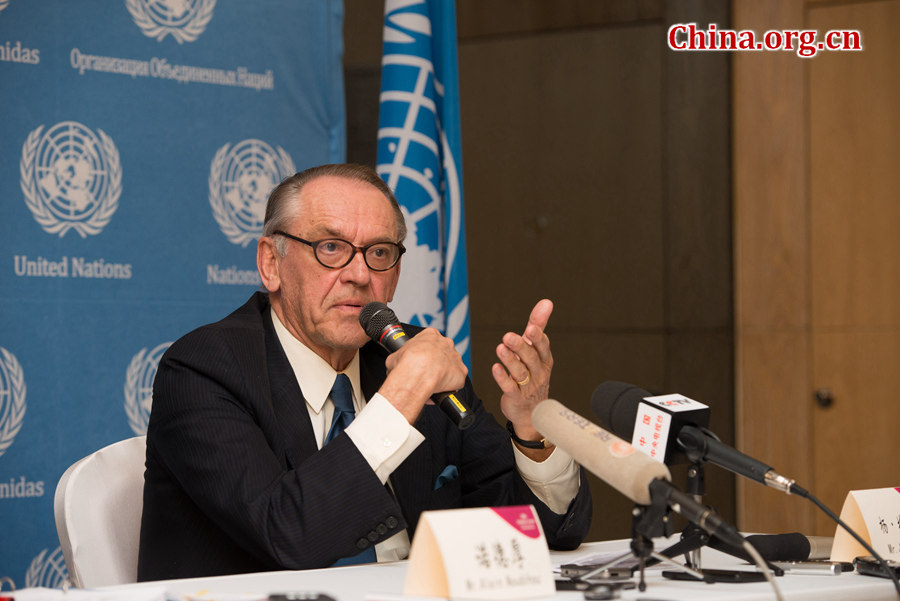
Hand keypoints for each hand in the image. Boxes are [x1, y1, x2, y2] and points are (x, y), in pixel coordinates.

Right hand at [381, 328, 467, 423]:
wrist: (417, 376)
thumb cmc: (406, 365)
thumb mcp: (394, 357)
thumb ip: (399, 357)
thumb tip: (395, 364)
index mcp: (430, 335)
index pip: (430, 342)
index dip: (424, 353)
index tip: (420, 362)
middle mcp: (445, 343)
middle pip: (442, 353)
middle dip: (435, 364)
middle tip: (425, 374)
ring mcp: (455, 357)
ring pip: (450, 367)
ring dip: (443, 375)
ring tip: (431, 385)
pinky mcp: (461, 372)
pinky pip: (456, 381)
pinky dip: (450, 387)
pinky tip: (439, 391)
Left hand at [492, 299, 553, 443]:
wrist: (532, 412)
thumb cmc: (534, 376)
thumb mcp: (537, 351)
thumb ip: (538, 326)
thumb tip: (546, 302)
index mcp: (544, 360)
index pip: (543, 347)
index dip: (538, 338)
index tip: (531, 328)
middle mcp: (538, 373)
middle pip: (530, 358)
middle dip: (520, 347)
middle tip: (508, 336)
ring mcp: (528, 386)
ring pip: (519, 372)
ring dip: (509, 360)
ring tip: (500, 349)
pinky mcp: (516, 397)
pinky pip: (509, 387)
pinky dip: (502, 377)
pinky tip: (495, 368)